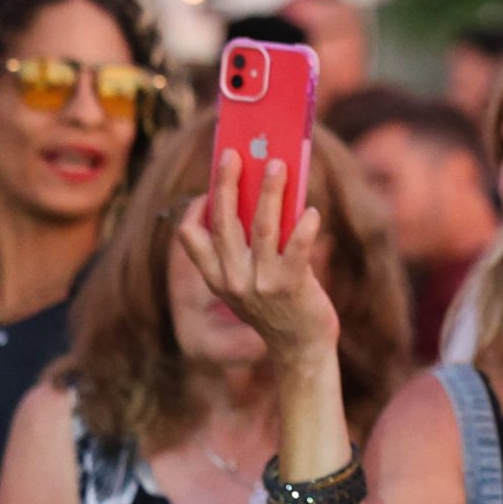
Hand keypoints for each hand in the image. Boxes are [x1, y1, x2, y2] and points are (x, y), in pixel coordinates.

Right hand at [175, 151, 338, 366]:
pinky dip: (304, 226)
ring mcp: (260, 284)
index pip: (190, 237)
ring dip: (270, 192)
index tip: (207, 185)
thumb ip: (249, 250)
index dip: (195, 208)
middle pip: (224, 221)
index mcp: (216, 277)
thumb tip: (260, 196)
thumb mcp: (252, 282)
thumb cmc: (280, 307)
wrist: (302, 349)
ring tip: (278, 165)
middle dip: (226, 183)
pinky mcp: (290, 287)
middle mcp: (233, 280)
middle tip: (234, 154)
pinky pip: (297, 248)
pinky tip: (311, 210)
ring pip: (262, 226)